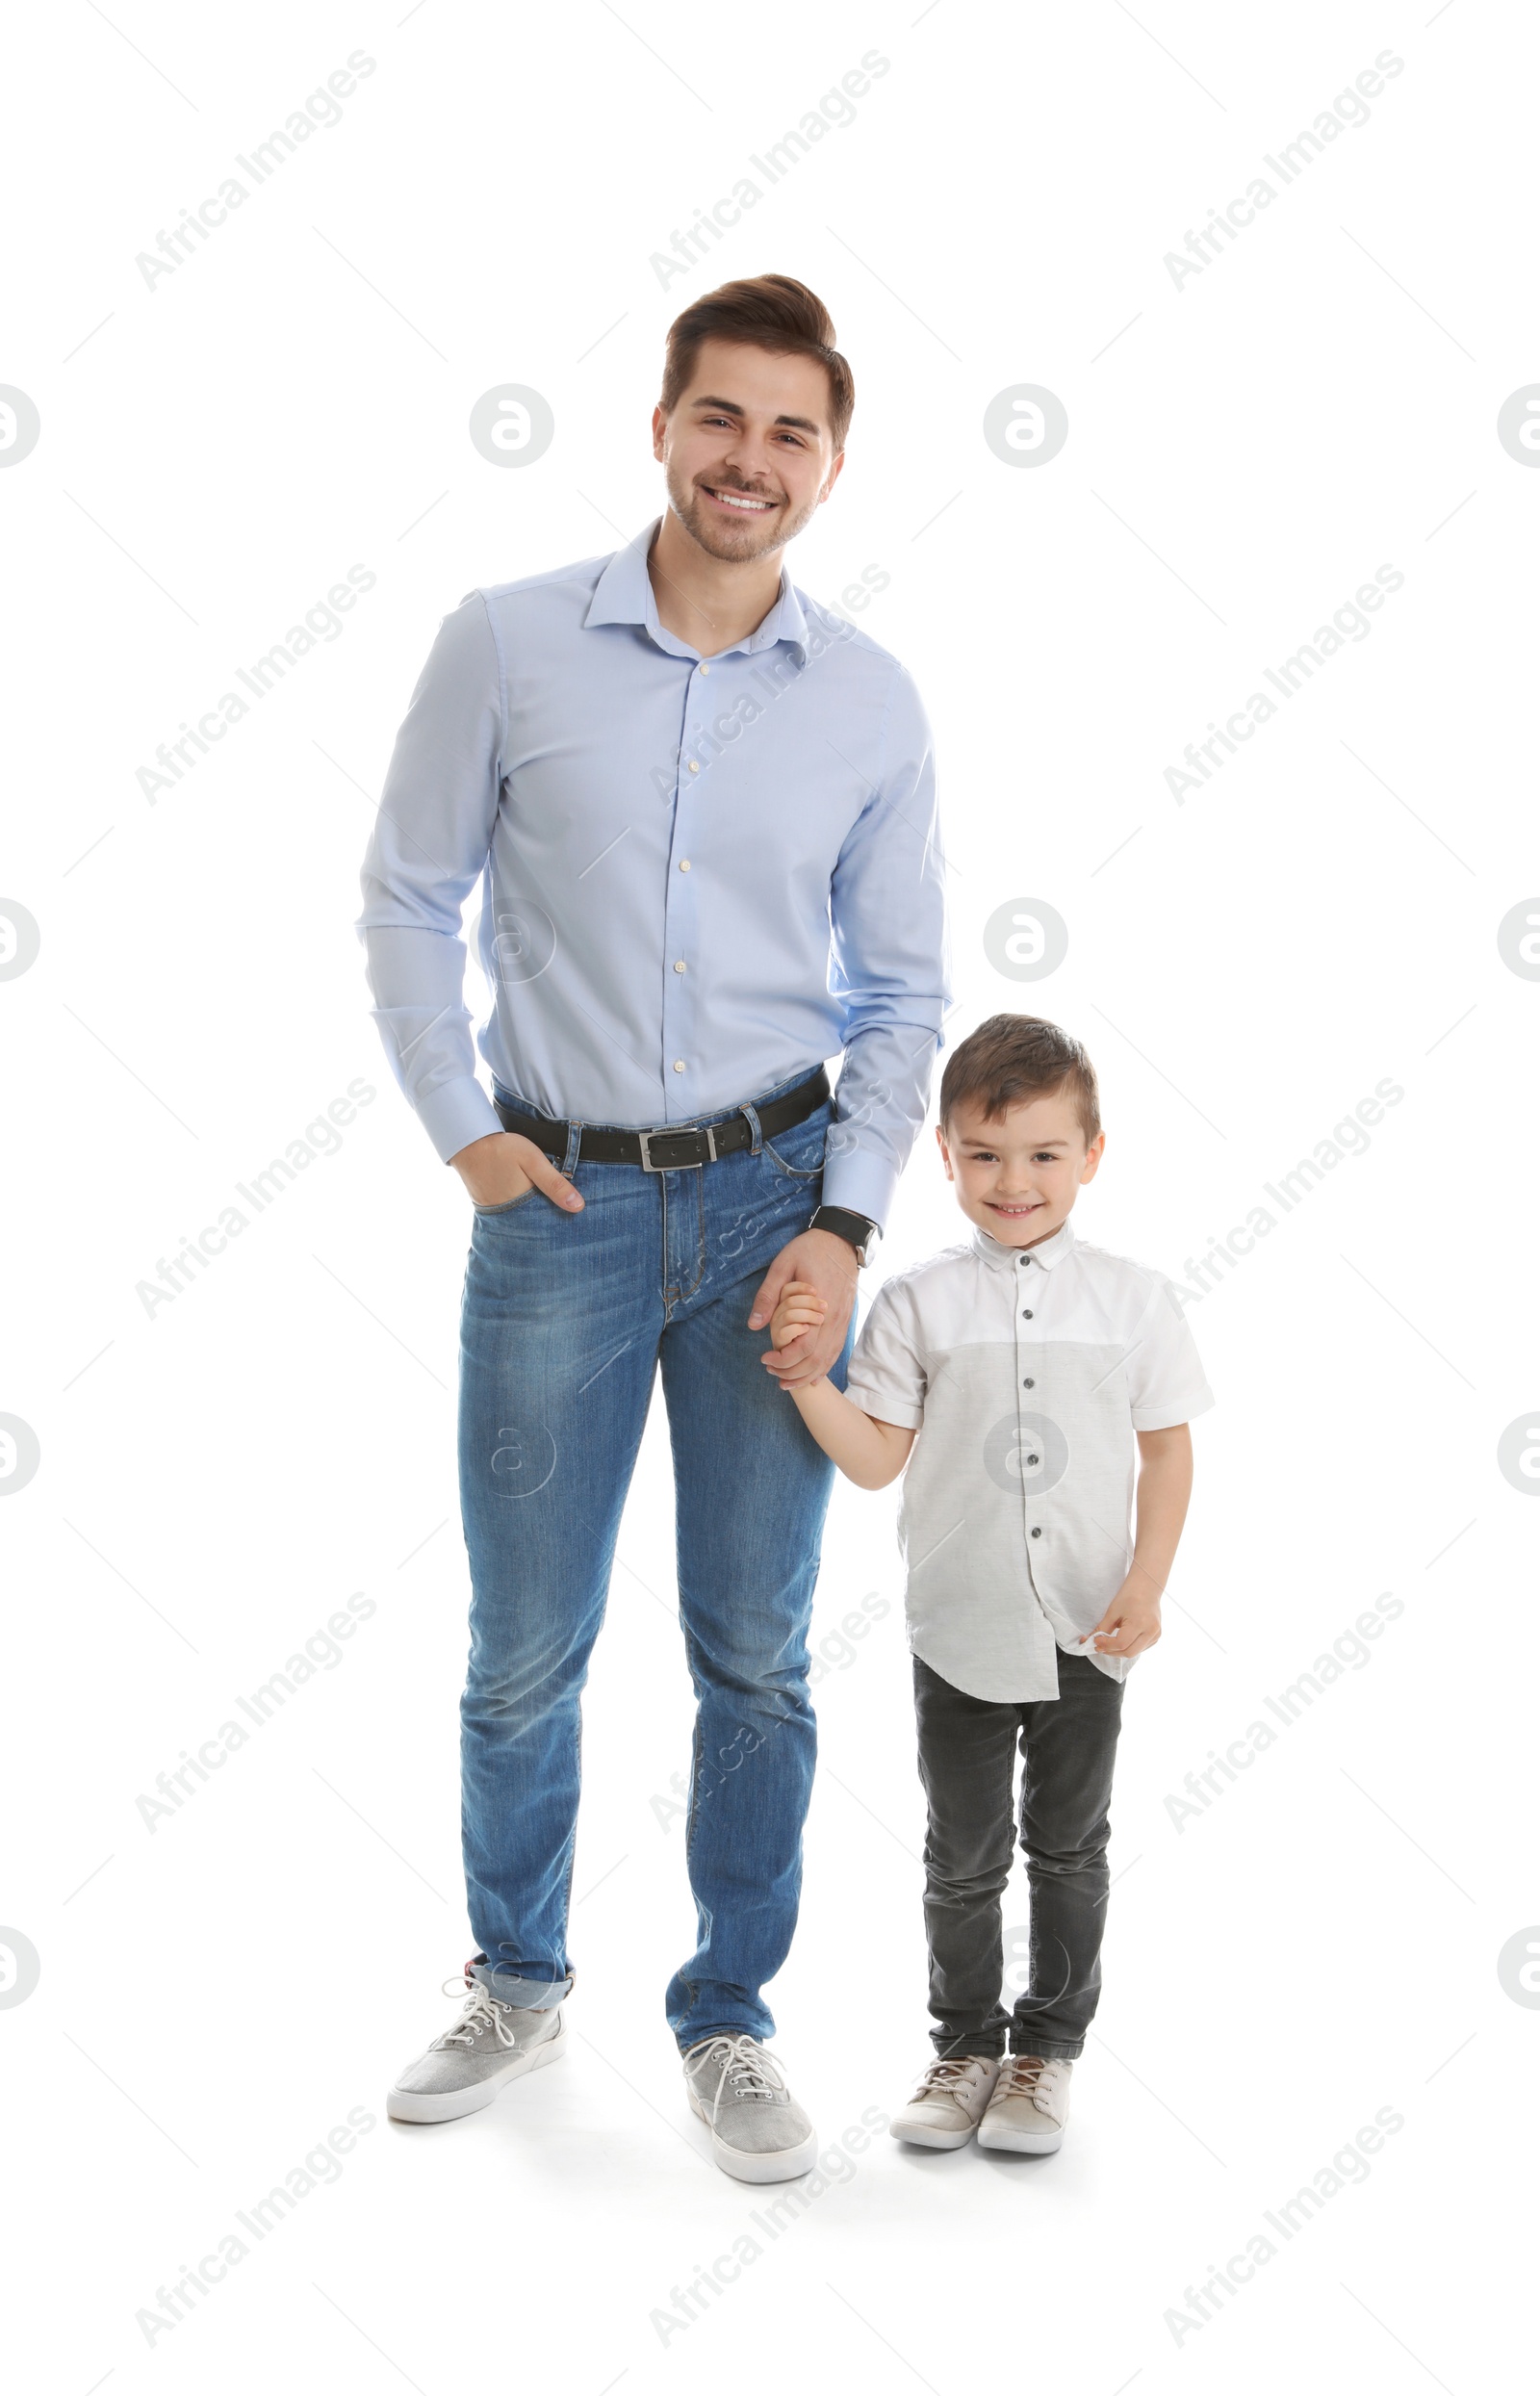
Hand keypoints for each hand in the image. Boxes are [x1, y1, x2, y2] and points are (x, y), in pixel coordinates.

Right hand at [449, 1129, 584, 1212]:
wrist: (468, 1142)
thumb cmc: (502, 1149)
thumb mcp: (534, 1162)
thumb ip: (555, 1184)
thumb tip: (578, 1207)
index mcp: (522, 1208)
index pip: (547, 1225)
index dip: (562, 1223)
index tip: (576, 1221)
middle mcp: (509, 1216)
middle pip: (535, 1226)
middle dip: (549, 1222)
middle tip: (566, 1220)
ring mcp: (496, 1213)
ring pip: (523, 1220)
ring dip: (535, 1216)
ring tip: (549, 1210)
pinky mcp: (489, 1206)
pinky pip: (511, 1214)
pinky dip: (521, 1210)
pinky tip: (529, 1202)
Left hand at [749, 1228, 856, 1386]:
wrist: (841, 1239)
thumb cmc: (809, 1250)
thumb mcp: (782, 1266)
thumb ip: (768, 1296)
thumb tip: (753, 1325)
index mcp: (818, 1305)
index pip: (804, 1346)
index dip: (784, 1359)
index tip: (765, 1358)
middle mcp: (834, 1318)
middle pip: (816, 1359)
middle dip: (793, 1373)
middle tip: (771, 1372)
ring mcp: (843, 1321)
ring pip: (828, 1359)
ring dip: (807, 1375)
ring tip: (787, 1381)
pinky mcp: (845, 1321)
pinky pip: (836, 1351)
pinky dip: (823, 1367)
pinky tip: (810, 1376)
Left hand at [1082, 1576, 1161, 1659]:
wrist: (1146, 1587)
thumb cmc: (1130, 1595)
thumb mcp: (1113, 1611)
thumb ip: (1102, 1628)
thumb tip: (1089, 1640)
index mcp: (1140, 1623)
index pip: (1121, 1643)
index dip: (1106, 1645)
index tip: (1095, 1641)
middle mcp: (1151, 1632)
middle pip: (1128, 1653)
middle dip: (1111, 1652)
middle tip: (1100, 1646)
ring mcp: (1155, 1635)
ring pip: (1134, 1653)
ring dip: (1119, 1652)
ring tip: (1109, 1644)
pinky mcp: (1156, 1637)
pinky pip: (1140, 1649)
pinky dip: (1128, 1648)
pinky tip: (1121, 1641)